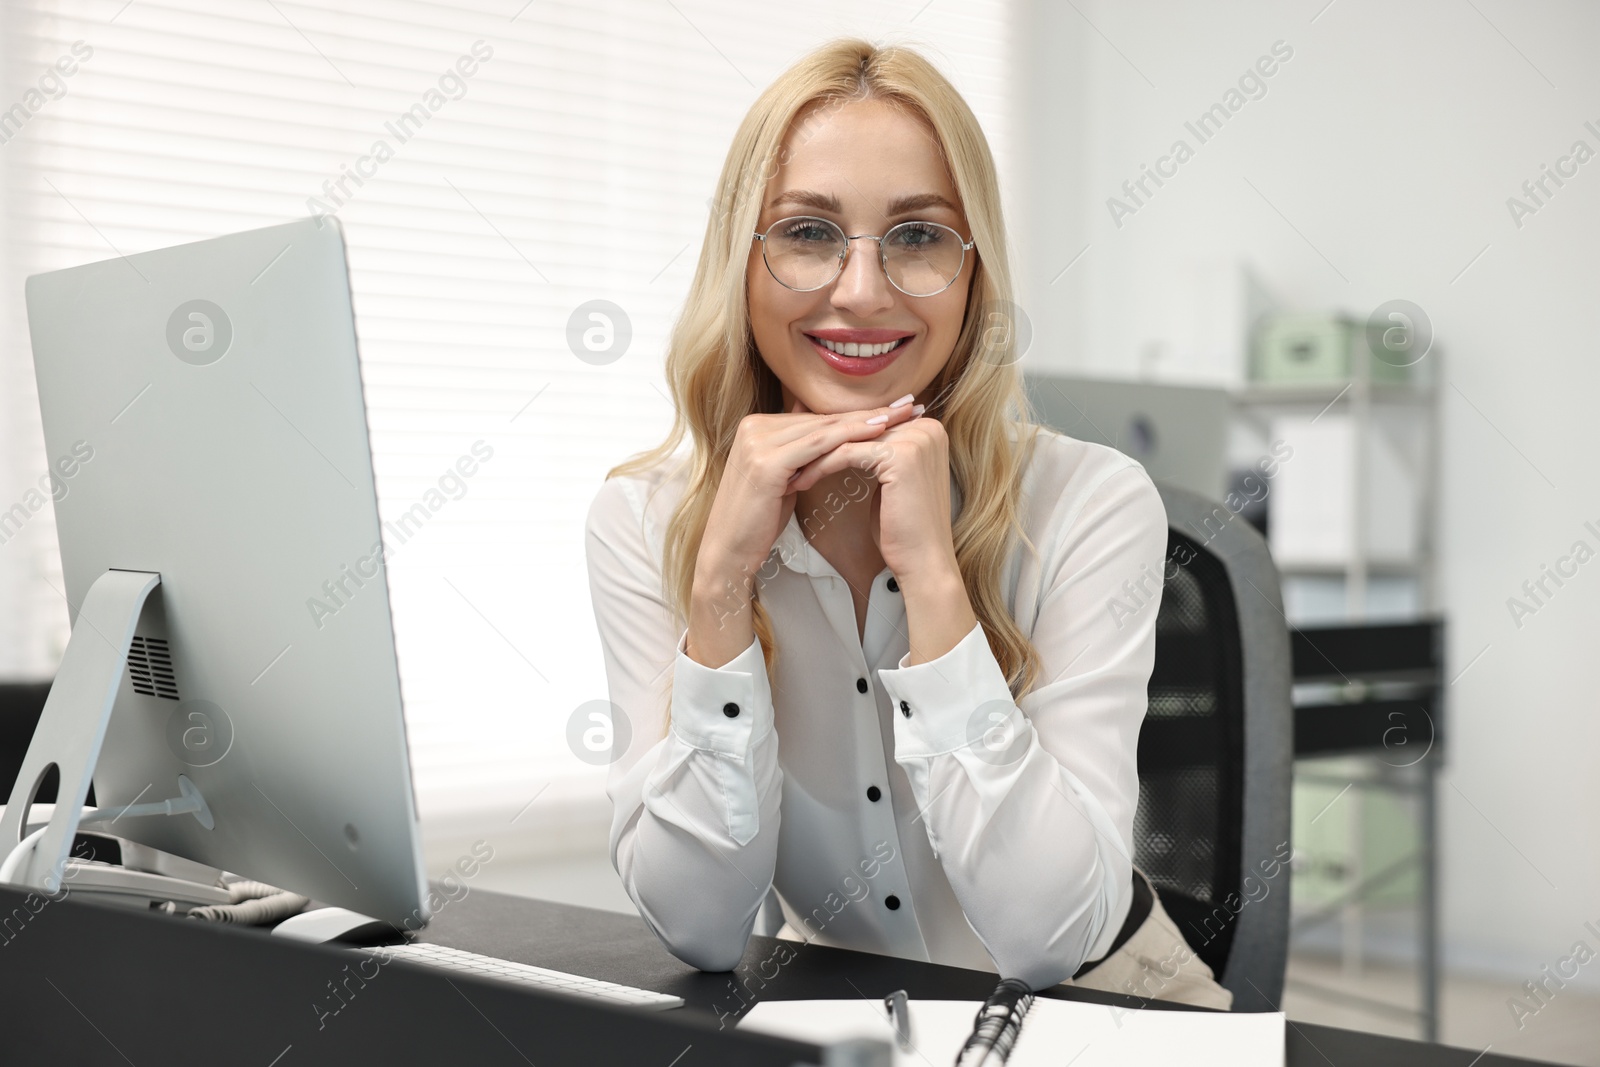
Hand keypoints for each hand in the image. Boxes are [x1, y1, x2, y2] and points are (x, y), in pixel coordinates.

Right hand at [685, 392, 920, 667]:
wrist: (728, 553)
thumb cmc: (758, 521)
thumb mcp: (782, 480)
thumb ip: (800, 455)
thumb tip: (825, 439)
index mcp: (757, 426)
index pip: (818, 417)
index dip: (857, 414)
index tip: (894, 409)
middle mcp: (754, 426)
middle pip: (824, 418)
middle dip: (869, 412)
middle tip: (908, 406)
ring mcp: (758, 441)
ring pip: (824, 428)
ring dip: (867, 420)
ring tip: (902, 416)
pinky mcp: (766, 461)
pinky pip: (817, 445)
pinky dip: (850, 438)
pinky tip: (878, 433)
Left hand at [786, 407, 956, 584]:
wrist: (924, 561)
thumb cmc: (903, 527)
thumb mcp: (889, 479)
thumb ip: (876, 452)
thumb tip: (847, 436)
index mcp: (927, 428)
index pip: (868, 425)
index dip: (833, 440)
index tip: (802, 453)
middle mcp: (926, 427)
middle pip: (858, 431)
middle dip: (821, 447)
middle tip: (789, 458)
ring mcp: (915, 439)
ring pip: (848, 440)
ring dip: (814, 456)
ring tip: (790, 471)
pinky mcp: (899, 456)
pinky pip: (847, 454)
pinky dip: (820, 467)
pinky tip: (802, 481)